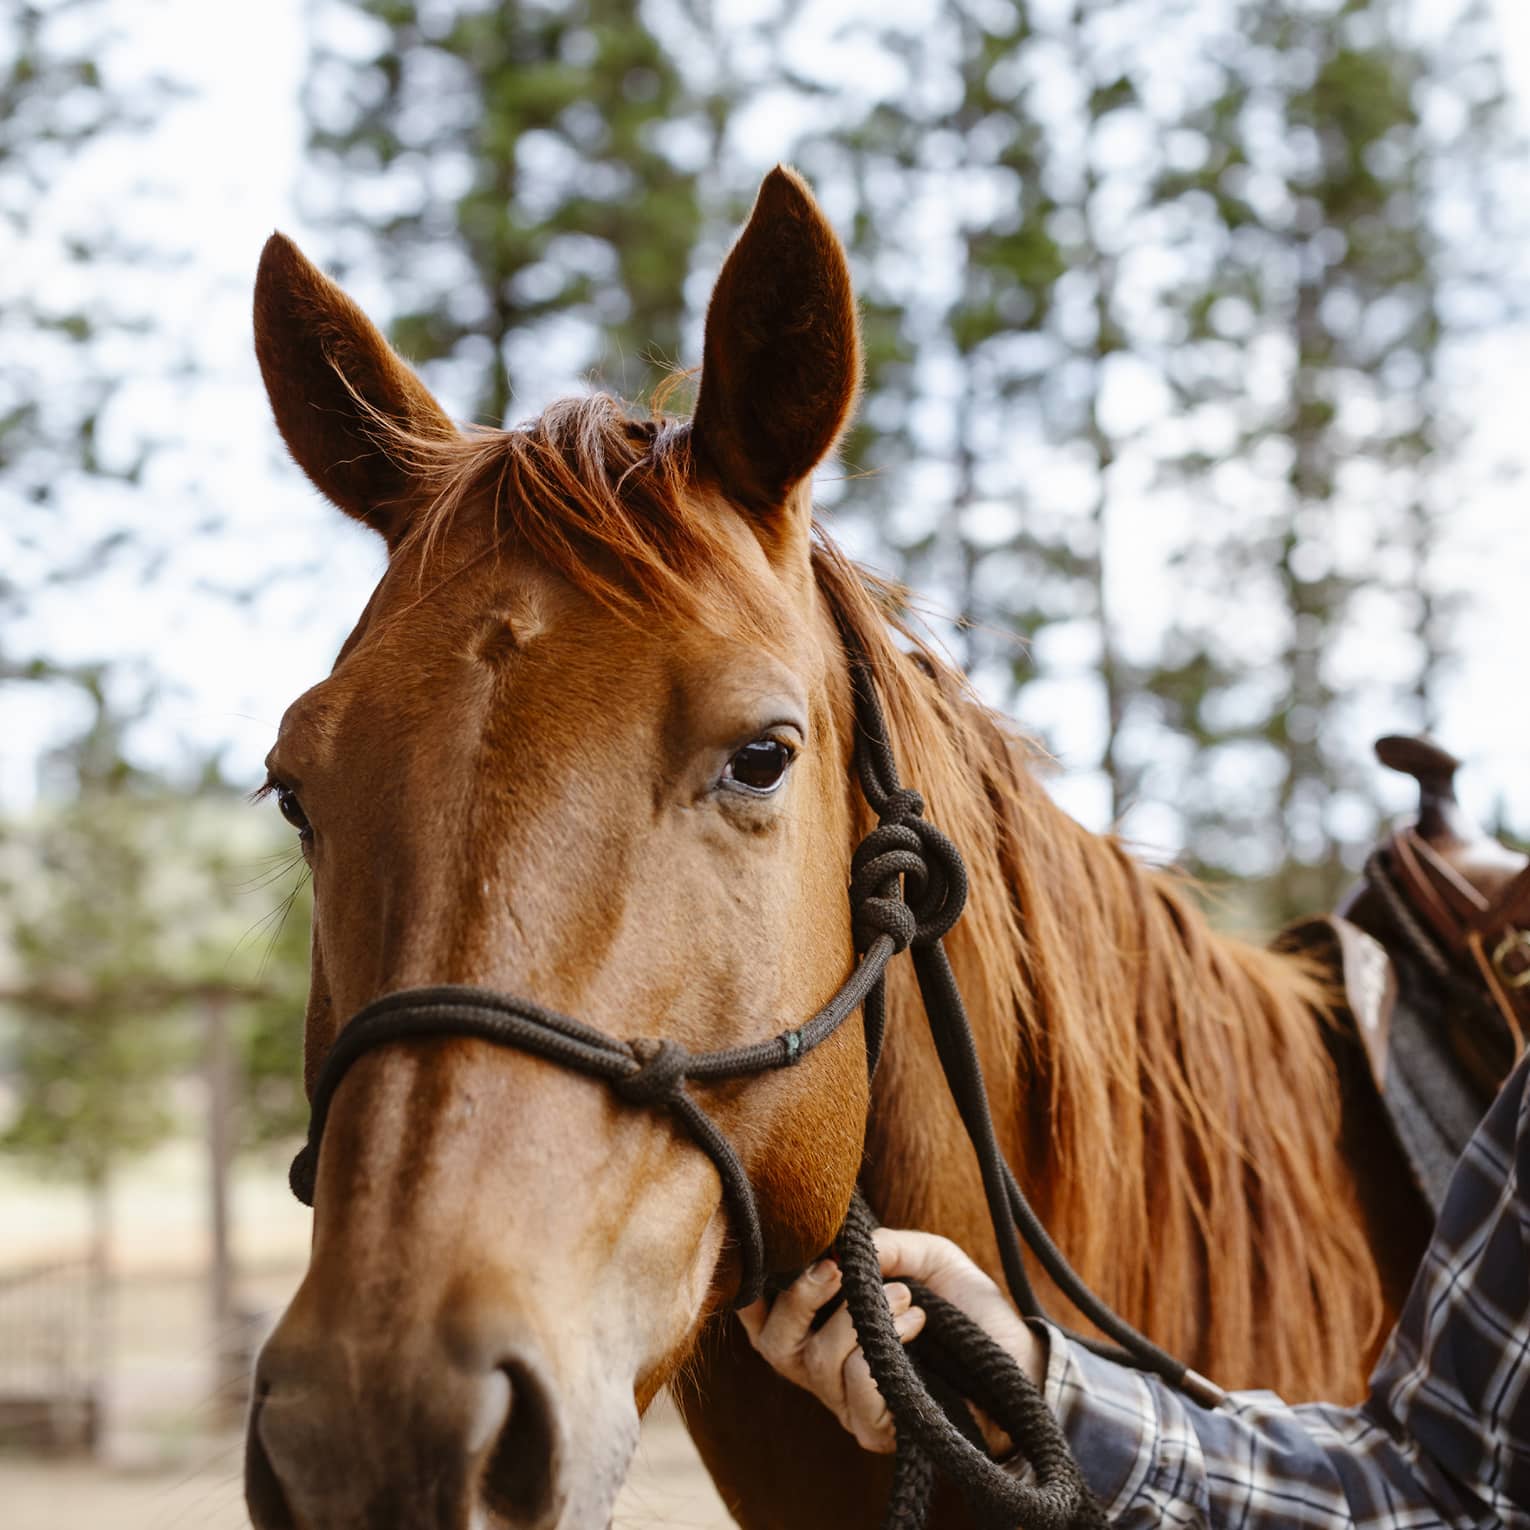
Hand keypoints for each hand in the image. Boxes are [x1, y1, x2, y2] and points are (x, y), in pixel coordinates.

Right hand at [738, 1228, 1045, 1455]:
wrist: (1017, 1360)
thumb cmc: (967, 1310)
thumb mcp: (928, 1258)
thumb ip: (887, 1245)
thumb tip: (847, 1245)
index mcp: (825, 1327)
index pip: (764, 1320)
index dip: (756, 1293)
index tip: (784, 1255)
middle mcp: (825, 1370)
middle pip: (775, 1344)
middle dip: (800, 1299)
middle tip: (836, 1269)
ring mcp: (848, 1404)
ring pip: (821, 1361)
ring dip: (863, 1318)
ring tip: (907, 1297)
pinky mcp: (876, 1428)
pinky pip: (856, 1389)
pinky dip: (886, 1346)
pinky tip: (919, 1326)